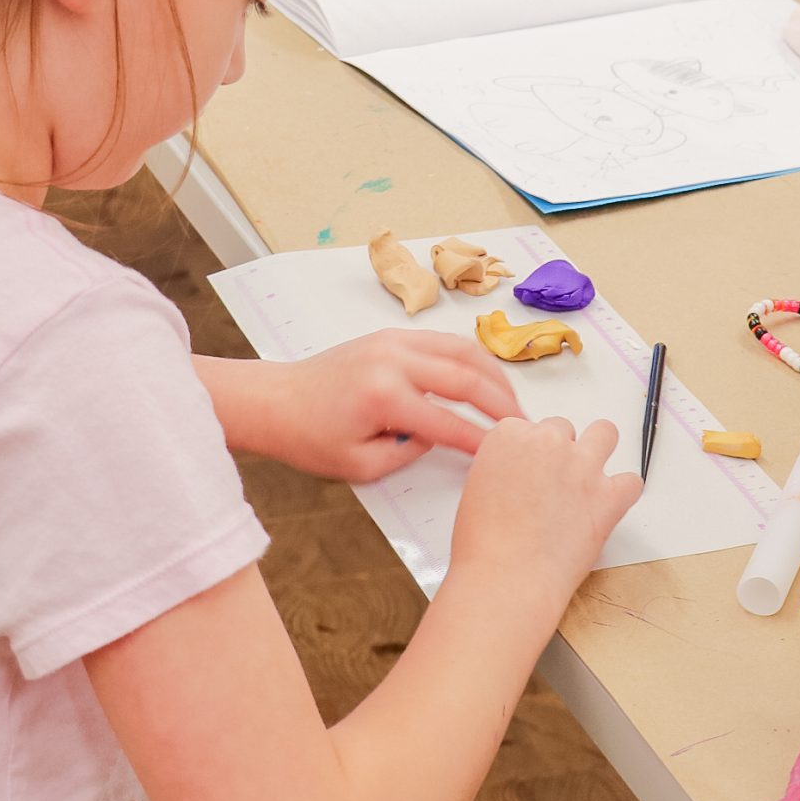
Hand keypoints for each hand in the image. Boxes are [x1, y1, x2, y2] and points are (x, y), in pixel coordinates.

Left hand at [223, 332, 523, 482]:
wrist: (276, 401)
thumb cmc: (309, 437)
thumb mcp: (360, 465)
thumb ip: (408, 453)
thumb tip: (440, 435)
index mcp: (384, 395)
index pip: (449, 420)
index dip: (482, 440)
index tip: (505, 454)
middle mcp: (393, 359)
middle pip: (467, 377)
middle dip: (500, 403)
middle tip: (523, 426)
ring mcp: (394, 341)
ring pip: (463, 350)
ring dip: (493, 375)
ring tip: (510, 402)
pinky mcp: (391, 335)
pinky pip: (444, 341)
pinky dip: (471, 359)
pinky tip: (484, 379)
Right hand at [446, 415, 642, 608]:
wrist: (506, 579)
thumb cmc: (484, 546)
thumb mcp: (478, 489)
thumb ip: (504, 468)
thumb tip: (520, 475)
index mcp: (510, 435)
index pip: (528, 427)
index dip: (531, 451)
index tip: (531, 469)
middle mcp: (548, 442)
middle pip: (563, 429)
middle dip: (561, 451)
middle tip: (555, 482)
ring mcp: (582, 466)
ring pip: (604, 433)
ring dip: (599, 450)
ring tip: (590, 475)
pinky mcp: (609, 496)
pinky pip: (632, 481)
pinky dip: (624, 492)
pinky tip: (610, 504)